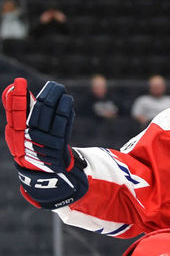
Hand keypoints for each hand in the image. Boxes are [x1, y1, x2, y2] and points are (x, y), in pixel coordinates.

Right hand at [2, 79, 87, 208]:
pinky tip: (68, 102)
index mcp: (16, 133)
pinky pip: (63, 126)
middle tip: (55, 84)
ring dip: (59, 102)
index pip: (14, 112)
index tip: (19, 83)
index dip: (16, 98)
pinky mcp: (57, 147)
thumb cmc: (33, 146)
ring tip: (63, 90)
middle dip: (48, 95)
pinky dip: (65, 112)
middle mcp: (28, 138)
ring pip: (53, 118)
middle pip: (39, 112)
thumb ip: (19, 110)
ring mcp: (44, 144)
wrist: (46, 173)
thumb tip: (14, 88)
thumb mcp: (21, 131)